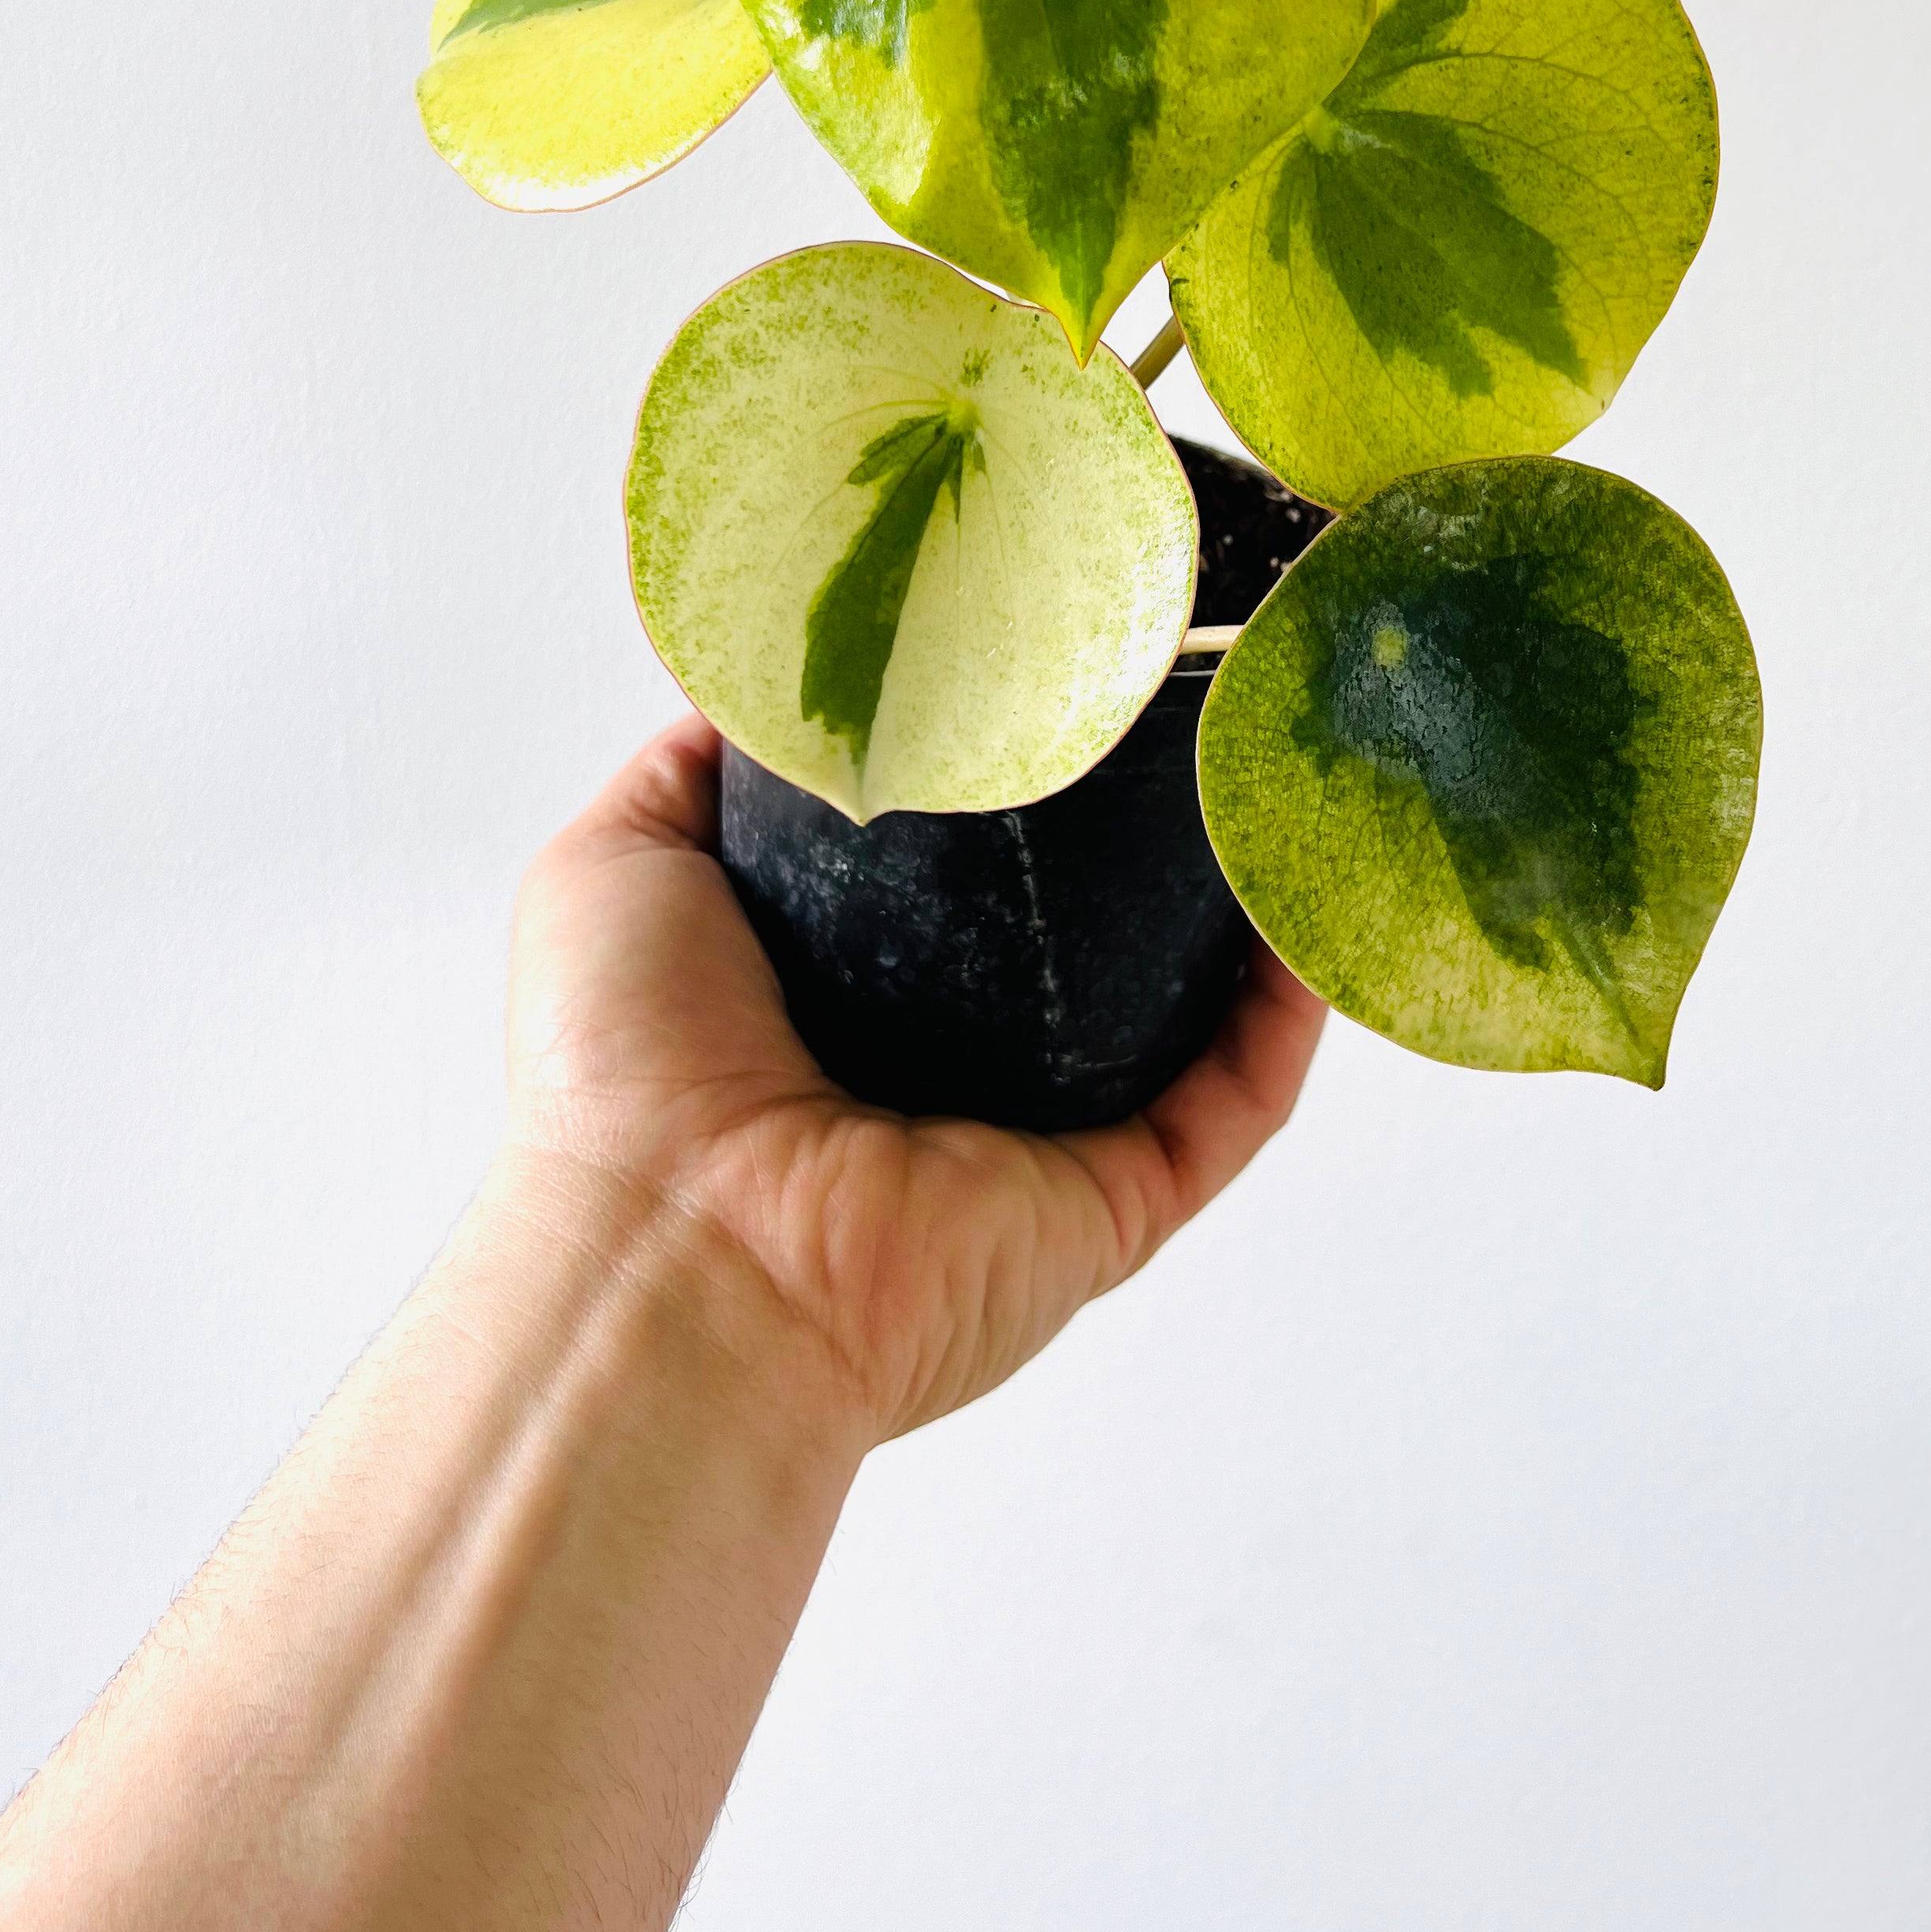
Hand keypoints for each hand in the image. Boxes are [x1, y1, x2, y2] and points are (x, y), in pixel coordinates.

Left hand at [502, 716, 1326, 1441]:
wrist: (673, 1245)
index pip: (961, 894)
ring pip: (1185, 1023)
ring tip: (1286, 795)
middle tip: (1203, 725)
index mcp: (842, 1005)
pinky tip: (1310, 912)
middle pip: (1087, 949)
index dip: (1019, 794)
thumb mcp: (620, 864)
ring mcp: (1040, 1147)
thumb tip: (773, 691)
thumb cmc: (620, 1070)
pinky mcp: (1111, 1206)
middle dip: (1152, 848)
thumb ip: (697, 772)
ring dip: (1245, 922)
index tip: (1070, 685)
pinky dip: (1285, 1018)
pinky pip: (1233, 1105)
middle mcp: (949, 1078)